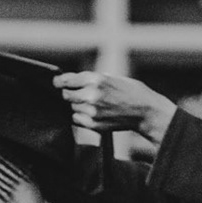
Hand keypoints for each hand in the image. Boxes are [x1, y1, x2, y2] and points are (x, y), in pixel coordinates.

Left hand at [53, 71, 177, 144]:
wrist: (145, 111)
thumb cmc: (131, 92)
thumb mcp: (112, 78)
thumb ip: (92, 79)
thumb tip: (74, 81)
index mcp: (96, 80)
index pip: (67, 80)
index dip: (59, 82)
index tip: (57, 83)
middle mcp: (91, 95)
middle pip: (67, 95)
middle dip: (69, 93)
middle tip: (76, 93)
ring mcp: (92, 111)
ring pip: (72, 107)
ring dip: (77, 105)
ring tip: (92, 103)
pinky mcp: (94, 124)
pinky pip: (77, 119)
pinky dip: (81, 116)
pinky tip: (93, 112)